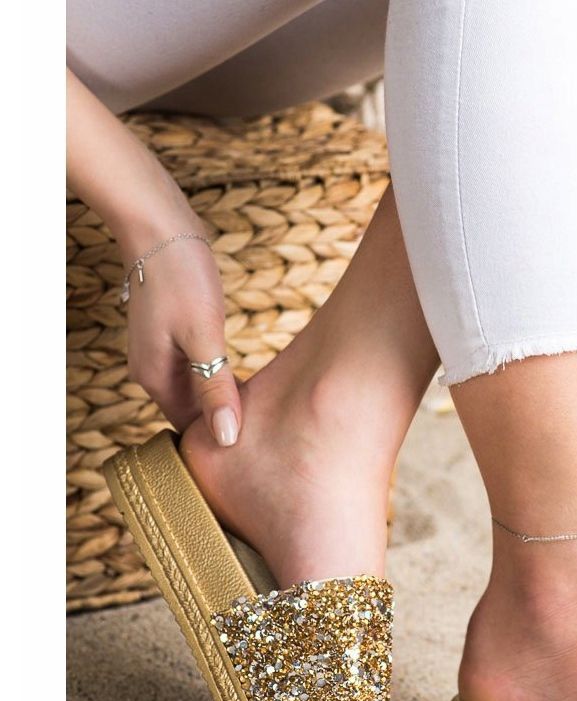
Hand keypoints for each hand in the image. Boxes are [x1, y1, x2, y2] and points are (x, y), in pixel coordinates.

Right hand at [67, 67, 241, 445]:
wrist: (161, 225)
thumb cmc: (181, 276)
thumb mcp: (204, 336)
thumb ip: (215, 388)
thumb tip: (225, 438)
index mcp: (154, 379)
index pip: (189, 430)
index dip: (223, 439)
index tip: (261, 447)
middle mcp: (153, 372)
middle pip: (193, 414)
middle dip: (227, 423)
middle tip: (272, 434)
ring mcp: (162, 355)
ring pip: (198, 393)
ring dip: (227, 401)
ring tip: (268, 412)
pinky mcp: (175, 338)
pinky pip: (199, 373)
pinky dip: (221, 380)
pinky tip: (250, 383)